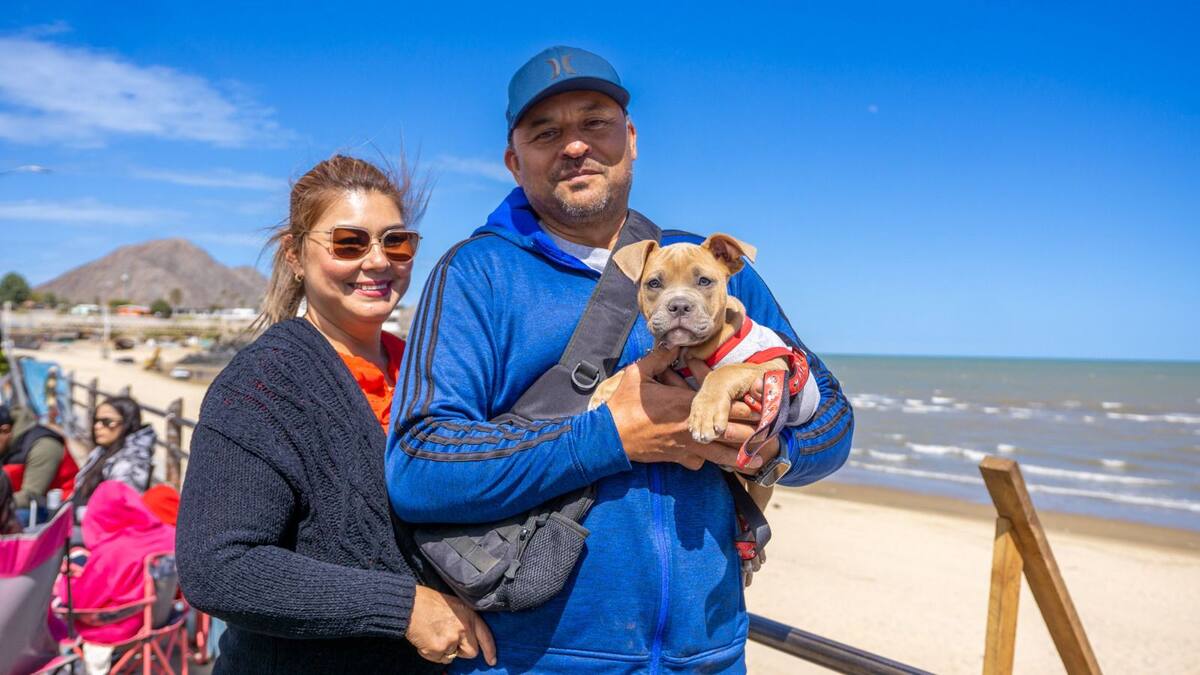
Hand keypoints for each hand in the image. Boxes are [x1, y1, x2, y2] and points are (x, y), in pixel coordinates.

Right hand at [406, 585, 496, 665]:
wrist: (409, 605)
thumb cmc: (428, 602)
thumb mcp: (454, 604)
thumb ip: (464, 620)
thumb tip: (468, 636)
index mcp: (469, 614)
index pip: (485, 635)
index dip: (490, 650)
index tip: (491, 660)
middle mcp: (463, 628)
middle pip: (472, 652)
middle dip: (462, 650)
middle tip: (449, 640)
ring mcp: (451, 640)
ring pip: (453, 656)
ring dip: (445, 651)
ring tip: (434, 635)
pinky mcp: (438, 649)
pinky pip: (439, 659)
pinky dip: (433, 654)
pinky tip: (427, 640)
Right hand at [605, 346, 765, 470]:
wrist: (611, 438)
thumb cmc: (624, 406)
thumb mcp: (639, 374)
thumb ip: (659, 357)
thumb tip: (672, 343)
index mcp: (688, 404)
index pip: (728, 407)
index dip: (750, 407)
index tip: (767, 405)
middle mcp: (693, 427)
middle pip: (733, 433)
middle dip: (755, 433)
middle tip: (775, 433)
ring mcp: (688, 446)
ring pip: (723, 454)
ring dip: (744, 455)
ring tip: (762, 457)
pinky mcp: (680, 459)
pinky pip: (702, 462)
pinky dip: (713, 461)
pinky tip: (724, 462)